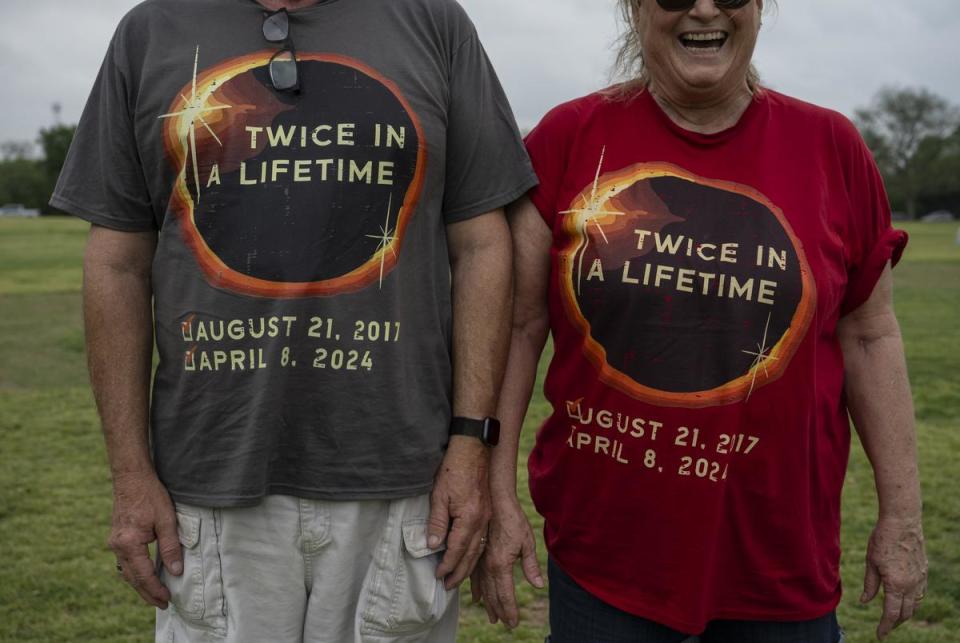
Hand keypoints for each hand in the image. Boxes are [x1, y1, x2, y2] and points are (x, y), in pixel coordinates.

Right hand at [108, 472, 182, 607]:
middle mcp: (117, 546)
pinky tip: (144, 575)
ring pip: (127, 571)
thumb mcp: (166, 520)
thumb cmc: (150, 495)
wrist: (131, 477)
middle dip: (147, 593)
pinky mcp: (117, 538)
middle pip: (132, 578)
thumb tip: (175, 571)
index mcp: (129, 543)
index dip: (155, 589)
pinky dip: (135, 572)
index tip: (167, 599)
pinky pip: (125, 562)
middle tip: (162, 604)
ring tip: (154, 595)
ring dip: (140, 584)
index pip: (143, 575)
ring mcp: (115, 542)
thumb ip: (170, 547)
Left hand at [428, 436, 491, 589]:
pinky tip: (469, 558)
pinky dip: (475, 553)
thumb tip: (432, 546)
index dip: (447, 565)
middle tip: (448, 585)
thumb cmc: (454, 470)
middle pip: (471, 554)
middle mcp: (482, 520)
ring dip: (468, 565)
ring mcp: (488, 516)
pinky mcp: (488, 512)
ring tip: (457, 576)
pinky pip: (483, 539)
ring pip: (479, 548)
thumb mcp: (439, 496)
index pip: (457, 549)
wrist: (472, 450)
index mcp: (470, 518)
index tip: (438, 576)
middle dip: (459, 572)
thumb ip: (437, 523)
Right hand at [470, 494, 543, 627]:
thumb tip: (538, 585)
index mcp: (501, 564)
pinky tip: (476, 596)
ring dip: (488, 603)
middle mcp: (488, 565)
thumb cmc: (514, 520)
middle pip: (493, 594)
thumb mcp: (527, 542)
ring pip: (483, 588)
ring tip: (492, 617)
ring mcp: (480, 560)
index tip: (513, 622)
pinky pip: (474, 577)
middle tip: (505, 624)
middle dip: (500, 611)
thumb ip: (530, 565)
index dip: (510, 610)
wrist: (496, 502)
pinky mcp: (477, 554)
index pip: (505, 594)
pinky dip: (476, 589)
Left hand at [861, 516, 927, 639]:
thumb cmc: (882, 539)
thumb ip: (870, 585)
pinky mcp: (924, 571)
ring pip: (915, 605)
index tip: (879, 635)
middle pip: (905, 613)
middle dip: (894, 623)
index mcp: (896, 585)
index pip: (891, 614)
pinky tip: (905, 600)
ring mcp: (920, 579)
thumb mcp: (871, 562)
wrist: (903, 522)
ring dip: (905, 614)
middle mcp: (912, 585)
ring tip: (894, 617)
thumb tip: (865, 601)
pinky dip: (913, 601)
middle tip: (884, 628)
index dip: (885, 627)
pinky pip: (920, 593)